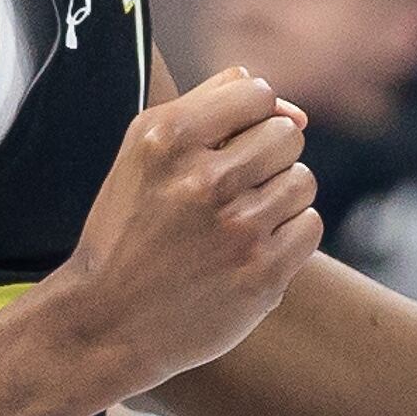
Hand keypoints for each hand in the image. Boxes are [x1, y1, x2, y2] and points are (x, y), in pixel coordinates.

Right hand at [43, 68, 320, 391]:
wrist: (106, 323)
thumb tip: (296, 112)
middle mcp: (203, 179)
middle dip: (265, 158)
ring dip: (278, 199)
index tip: (228, 145)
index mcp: (168, 138)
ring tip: (237, 222)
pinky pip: (310, 225)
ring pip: (302, 181)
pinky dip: (287, 237)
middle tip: (230, 190)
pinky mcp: (262, 274)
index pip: (255, 92)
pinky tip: (250, 250)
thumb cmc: (129, 229)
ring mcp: (237, 229)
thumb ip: (213, 105)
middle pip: (286, 137)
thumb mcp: (145, 152)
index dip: (250, 116)